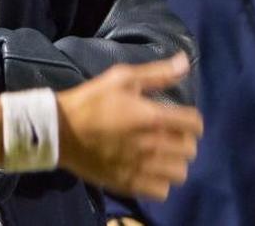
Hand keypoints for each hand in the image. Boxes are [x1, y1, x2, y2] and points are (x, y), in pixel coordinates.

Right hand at [56, 53, 201, 200]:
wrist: (60, 130)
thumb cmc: (91, 101)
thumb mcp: (121, 78)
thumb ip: (157, 73)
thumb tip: (185, 62)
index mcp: (153, 117)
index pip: (194, 124)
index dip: (192, 121)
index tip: (181, 119)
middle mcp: (153, 145)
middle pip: (189, 150)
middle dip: (183, 140)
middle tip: (169, 135)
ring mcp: (141, 168)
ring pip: (179, 173)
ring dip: (174, 163)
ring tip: (161, 155)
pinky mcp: (129, 184)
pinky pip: (162, 191)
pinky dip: (160, 182)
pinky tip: (149, 171)